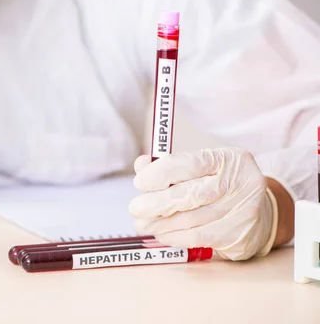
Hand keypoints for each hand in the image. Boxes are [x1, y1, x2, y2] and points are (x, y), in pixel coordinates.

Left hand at [128, 147, 277, 260]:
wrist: (262, 213)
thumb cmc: (220, 186)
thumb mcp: (202, 168)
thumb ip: (171, 165)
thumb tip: (141, 165)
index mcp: (229, 160)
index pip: (190, 164)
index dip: (161, 173)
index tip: (139, 182)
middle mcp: (240, 183)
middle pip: (190, 195)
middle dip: (156, 203)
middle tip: (135, 208)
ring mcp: (243, 211)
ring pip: (190, 220)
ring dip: (159, 224)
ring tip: (142, 223)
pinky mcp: (239, 236)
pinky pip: (197, 238)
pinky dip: (173, 236)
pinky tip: (160, 234)